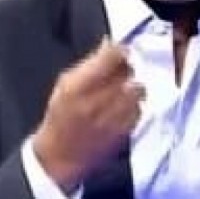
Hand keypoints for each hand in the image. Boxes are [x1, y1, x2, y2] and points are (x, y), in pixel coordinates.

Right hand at [32, 37, 144, 192]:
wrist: (60, 155)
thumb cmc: (60, 116)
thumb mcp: (65, 85)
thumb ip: (90, 64)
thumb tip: (110, 43)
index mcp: (76, 86)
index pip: (111, 57)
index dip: (120, 51)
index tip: (121, 51)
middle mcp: (96, 101)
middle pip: (127, 73)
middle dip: (127, 69)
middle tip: (122, 71)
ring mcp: (112, 118)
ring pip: (137, 90)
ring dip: (133, 87)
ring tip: (122, 91)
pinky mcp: (124, 131)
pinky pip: (139, 109)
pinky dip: (135, 105)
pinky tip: (123, 108)